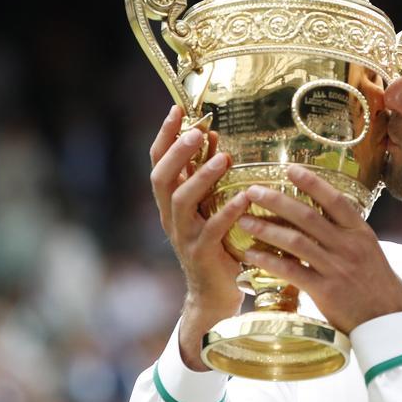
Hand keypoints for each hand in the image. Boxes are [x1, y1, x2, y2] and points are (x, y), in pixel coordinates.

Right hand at [149, 105, 249, 368]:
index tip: (178, 108)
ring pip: (182, 201)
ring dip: (201, 177)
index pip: (158, 161)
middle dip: (177, 152)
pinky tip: (244, 198)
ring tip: (223, 159)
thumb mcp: (207, 205)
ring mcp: (184, 236)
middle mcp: (170, 216)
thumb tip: (212, 135)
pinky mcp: (202, 254)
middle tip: (198, 132)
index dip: (165, 135)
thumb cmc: (216, 243)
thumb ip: (206, 173)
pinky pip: (212, 230)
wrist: (214, 293)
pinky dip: (227, 212)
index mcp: (169, 201)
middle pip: (162, 178)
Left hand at [234, 165, 401, 334]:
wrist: (388, 322)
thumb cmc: (379, 287)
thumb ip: (349, 235)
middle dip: (277, 201)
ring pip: (296, 241)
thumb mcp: (371, 252)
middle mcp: (348, 246)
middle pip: (308, 216)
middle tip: (253, 191)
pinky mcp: (325, 290)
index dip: (312, 182)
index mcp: (361, 233)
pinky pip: (291, 271)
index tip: (291, 169)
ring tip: (245, 221)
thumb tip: (328, 216)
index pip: (335, 200)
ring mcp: (336, 268)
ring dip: (267, 229)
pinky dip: (269, 261)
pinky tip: (252, 255)